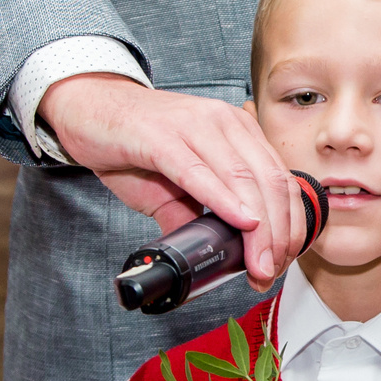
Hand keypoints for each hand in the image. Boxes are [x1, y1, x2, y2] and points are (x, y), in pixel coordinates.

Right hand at [39, 74, 306, 286]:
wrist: (89, 109)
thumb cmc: (134, 145)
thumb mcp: (175, 187)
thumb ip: (199, 216)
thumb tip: (218, 258)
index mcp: (238, 132)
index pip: (281, 181)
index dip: (290, 225)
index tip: (284, 261)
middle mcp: (225, 123)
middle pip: (269, 183)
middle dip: (278, 235)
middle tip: (270, 272)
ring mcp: (196, 126)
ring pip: (242, 180)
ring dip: (257, 229)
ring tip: (257, 263)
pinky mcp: (162, 137)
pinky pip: (199, 171)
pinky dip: (223, 200)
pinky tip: (239, 223)